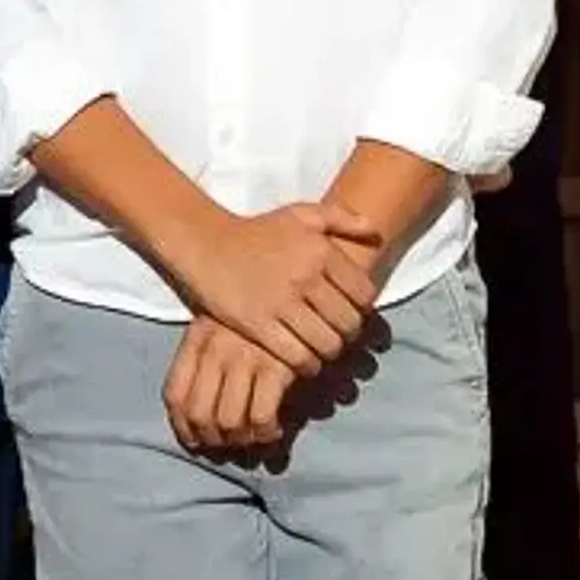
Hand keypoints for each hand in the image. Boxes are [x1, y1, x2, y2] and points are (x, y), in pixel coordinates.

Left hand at [163, 315, 295, 456]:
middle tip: (229, 444)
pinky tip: (275, 430)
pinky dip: (265, 434)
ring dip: (240, 441)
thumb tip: (194, 435)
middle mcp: (215, 348)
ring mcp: (245, 357)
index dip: (182, 428)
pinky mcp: (276, 367)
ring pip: (228, 422)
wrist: (304, 297)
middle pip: (199, 415)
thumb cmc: (261, 322)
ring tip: (253, 438)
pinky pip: (261, 419)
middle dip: (212, 440)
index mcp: (197, 337)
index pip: (174, 395)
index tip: (195, 441)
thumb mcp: (224, 331)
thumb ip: (208, 373)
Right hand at [180, 200, 383, 374]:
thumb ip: (340, 218)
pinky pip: (299, 356)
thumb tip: (374, 231)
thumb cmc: (256, 231)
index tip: (350, 312)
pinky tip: (303, 360)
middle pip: (348, 324)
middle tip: (337, 335)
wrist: (205, 243)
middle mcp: (305, 276)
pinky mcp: (259, 324)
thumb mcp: (299, 214)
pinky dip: (307, 365)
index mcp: (320, 250)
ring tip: (321, 349)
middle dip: (348, 335)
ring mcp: (282, 302)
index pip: (364, 295)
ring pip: (327, 344)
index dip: (362, 309)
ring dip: (329, 353)